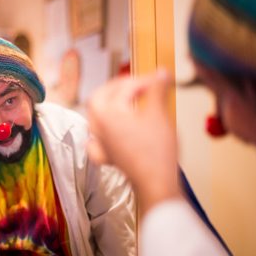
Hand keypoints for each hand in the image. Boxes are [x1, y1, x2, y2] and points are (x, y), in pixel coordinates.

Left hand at [87, 69, 180, 213]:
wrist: (156, 183)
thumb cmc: (156, 151)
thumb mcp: (159, 114)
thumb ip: (157, 89)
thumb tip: (161, 72)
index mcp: (107, 113)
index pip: (123, 88)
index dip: (141, 80)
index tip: (157, 79)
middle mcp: (98, 127)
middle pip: (98, 98)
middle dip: (115, 88)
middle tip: (133, 84)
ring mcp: (100, 143)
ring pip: (94, 118)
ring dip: (107, 106)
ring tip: (124, 102)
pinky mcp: (107, 157)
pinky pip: (95, 141)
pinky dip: (100, 134)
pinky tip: (108, 134)